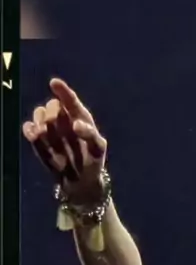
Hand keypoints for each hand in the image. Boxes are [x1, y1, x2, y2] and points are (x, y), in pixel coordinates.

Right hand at [22, 78, 106, 201]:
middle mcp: (63, 119)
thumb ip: (90, 134)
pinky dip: (30, 130)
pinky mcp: (38, 141)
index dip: (62, 90)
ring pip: (39, 114)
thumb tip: (75, 124)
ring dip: (40, 121)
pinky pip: (29, 129)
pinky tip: (34, 135)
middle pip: (52, 106)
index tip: (53, 83)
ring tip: (44, 132)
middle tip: (51, 122)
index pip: (70, 99)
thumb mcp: (97, 148)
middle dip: (51, 112)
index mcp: (79, 116)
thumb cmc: (92, 160)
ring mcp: (50, 129)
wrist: (81, 181)